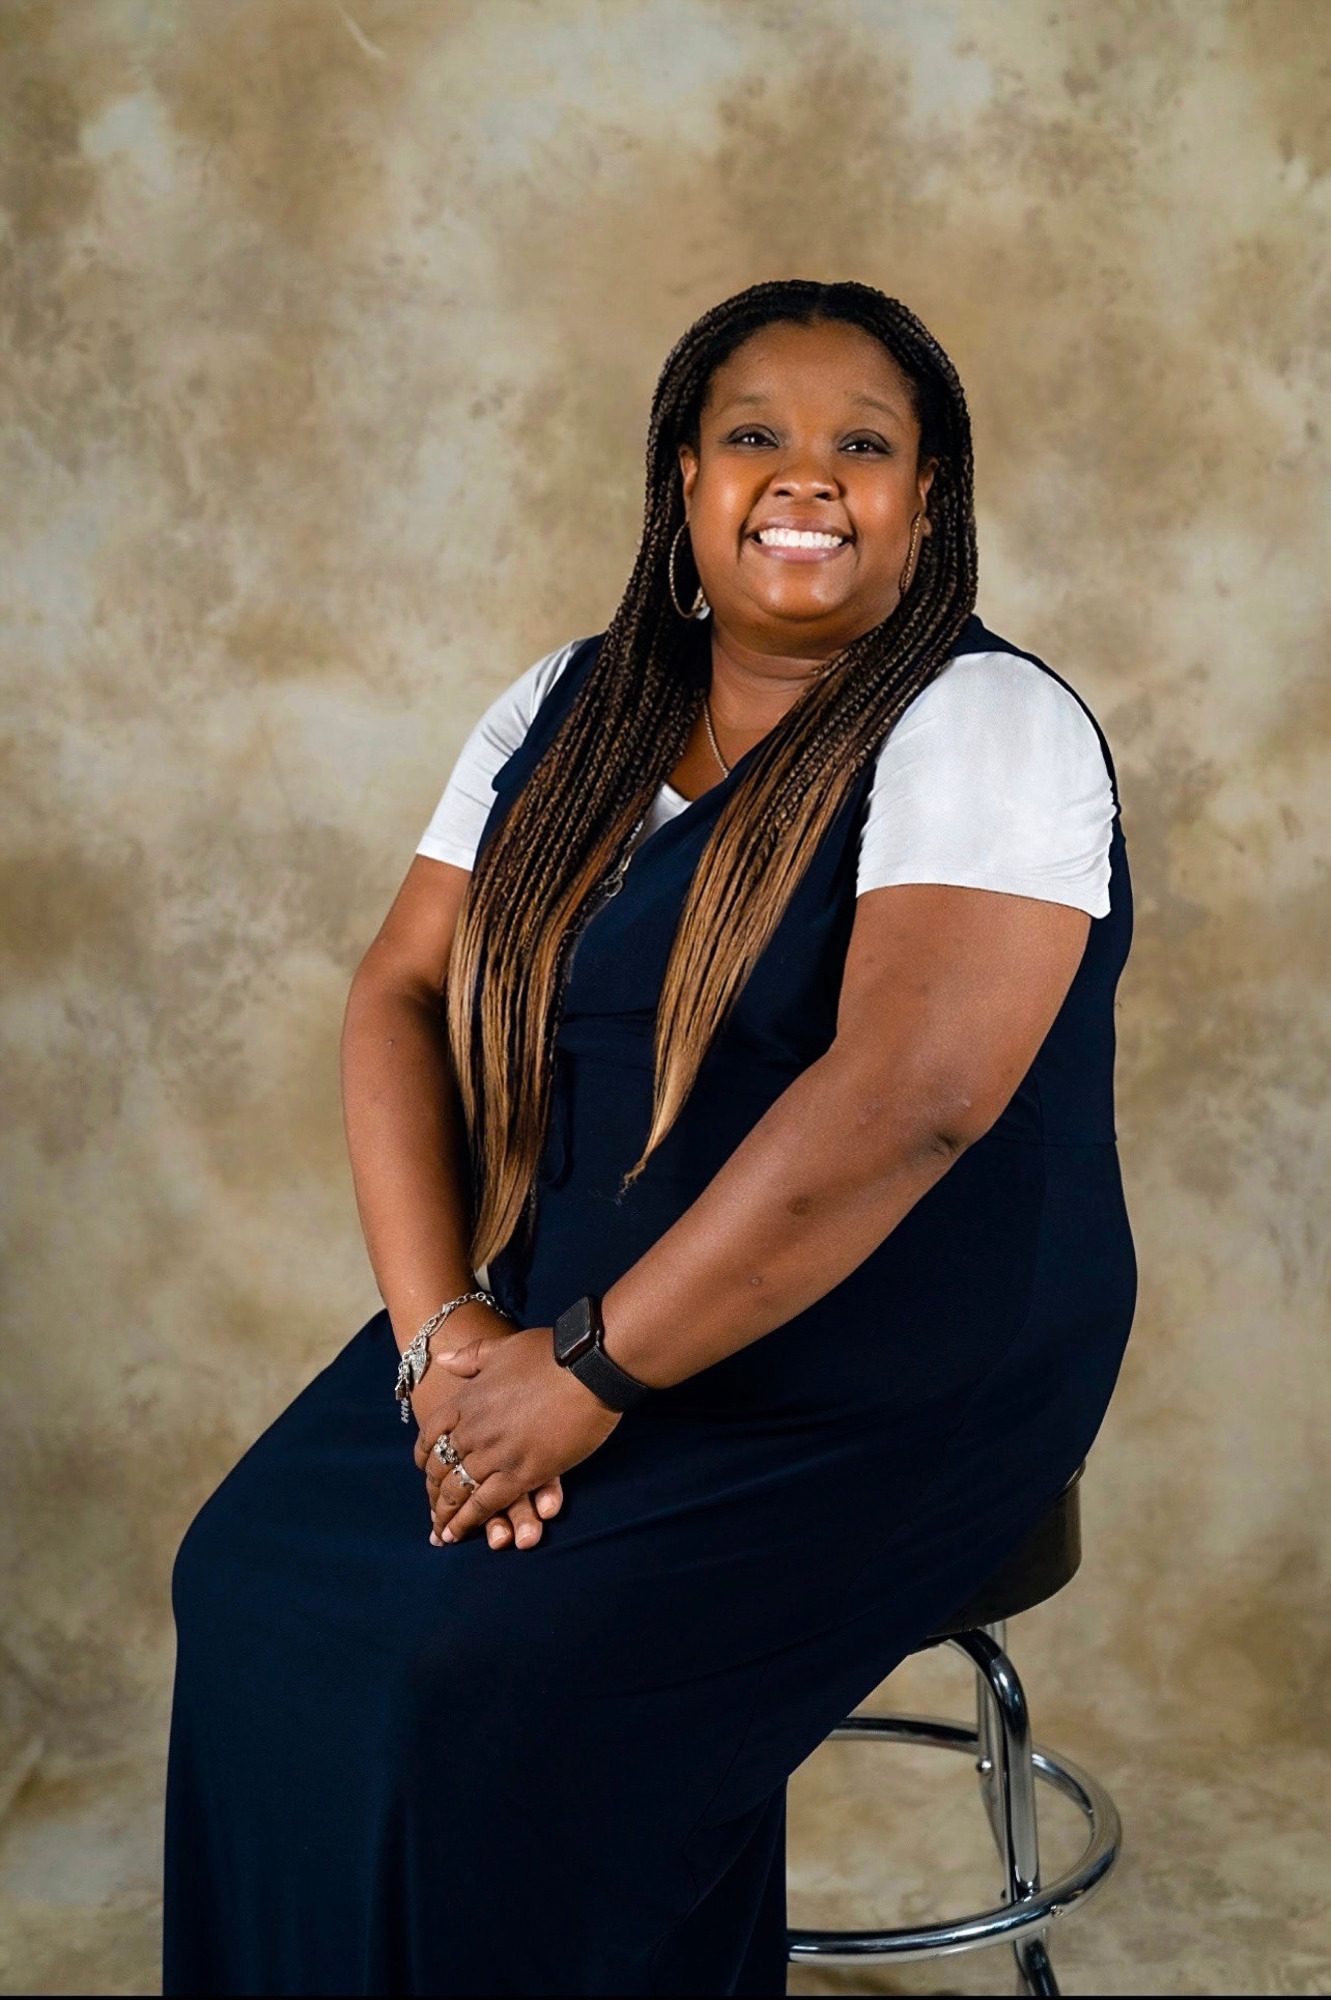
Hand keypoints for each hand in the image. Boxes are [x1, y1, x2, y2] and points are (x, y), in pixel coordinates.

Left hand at [408, 1304, 563, 1550]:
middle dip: (434, 1492)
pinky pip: (486, 1503)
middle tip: (432, 1510)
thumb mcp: (503, 1347)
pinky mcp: (523, 1473)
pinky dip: (469, 1521)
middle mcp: (474, 1429)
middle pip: (441, 1467)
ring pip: (459, 1490)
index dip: (425, 1455)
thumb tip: (442, 1359)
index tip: (425, 1468)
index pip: (431, 1434)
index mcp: (468, 1400)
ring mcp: (496, 1453)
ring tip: (441, 1533)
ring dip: (447, 1514)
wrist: (589, 1366)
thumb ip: (471, 1357)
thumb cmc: (552, 1353)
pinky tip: (461, 1534)